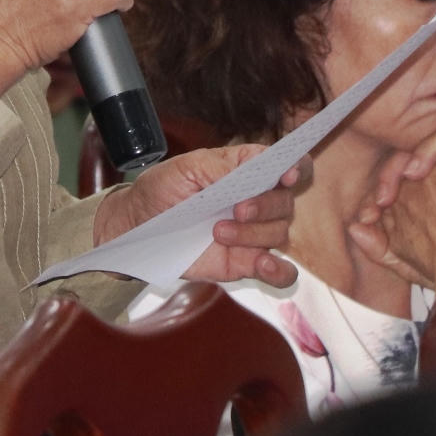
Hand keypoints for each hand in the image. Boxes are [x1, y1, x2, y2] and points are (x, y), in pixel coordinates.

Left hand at [92, 144, 308, 288]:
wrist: (138, 226)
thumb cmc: (163, 190)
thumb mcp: (185, 168)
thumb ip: (222, 166)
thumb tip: (257, 166)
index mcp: (247, 170)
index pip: (289, 165)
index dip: (297, 168)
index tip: (288, 175)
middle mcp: (258, 200)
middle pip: (286, 202)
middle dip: (265, 205)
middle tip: (237, 210)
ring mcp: (253, 233)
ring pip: (279, 233)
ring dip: (253, 234)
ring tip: (218, 232)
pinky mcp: (246, 262)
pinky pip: (280, 271)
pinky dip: (280, 271)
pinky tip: (264, 265)